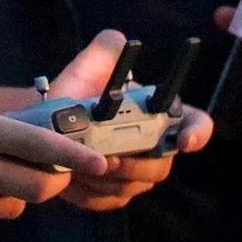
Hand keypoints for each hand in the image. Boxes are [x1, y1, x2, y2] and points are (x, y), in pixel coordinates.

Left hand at [42, 30, 214, 211]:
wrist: (43, 123)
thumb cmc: (73, 91)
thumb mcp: (87, 66)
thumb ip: (106, 49)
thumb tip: (120, 40)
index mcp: (158, 113)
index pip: (196, 124)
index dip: (197, 133)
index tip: (184, 140)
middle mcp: (154, 147)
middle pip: (161, 167)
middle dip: (136, 166)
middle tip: (109, 158)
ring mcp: (135, 174)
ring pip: (133, 187)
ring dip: (105, 178)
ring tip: (78, 165)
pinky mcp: (112, 194)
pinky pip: (109, 200)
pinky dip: (89, 192)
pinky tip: (70, 178)